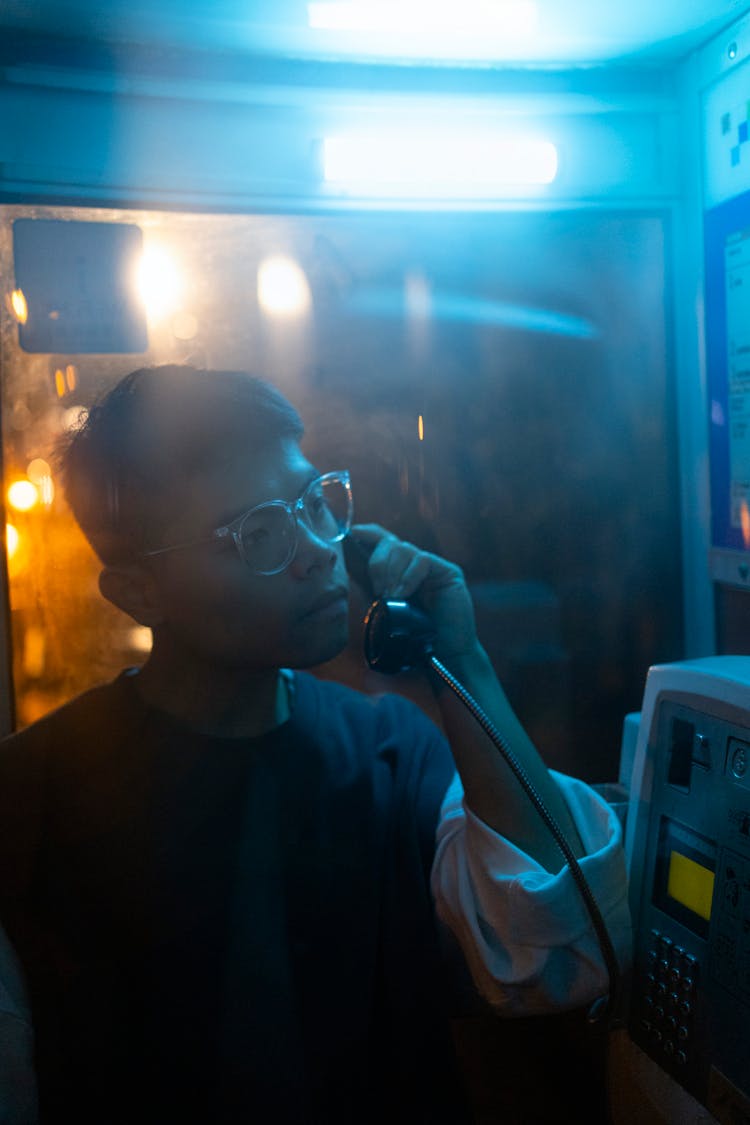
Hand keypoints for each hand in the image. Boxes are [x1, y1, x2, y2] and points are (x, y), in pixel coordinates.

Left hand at [348, 524, 479, 661]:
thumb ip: (371, 595)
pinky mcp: (448, 573)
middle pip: (390, 543)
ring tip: (392, 597)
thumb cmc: (413, 641)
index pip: (383, 542)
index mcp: (398, 572)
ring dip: (392, 573)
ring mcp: (432, 568)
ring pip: (404, 549)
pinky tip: (405, 594)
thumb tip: (349, 575)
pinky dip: (408, 577)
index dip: (369, 534)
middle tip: (379, 592)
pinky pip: (422, 560)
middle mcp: (415, 566)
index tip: (353, 533)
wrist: (442, 659)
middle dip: (378, 564)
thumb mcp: (383, 614)